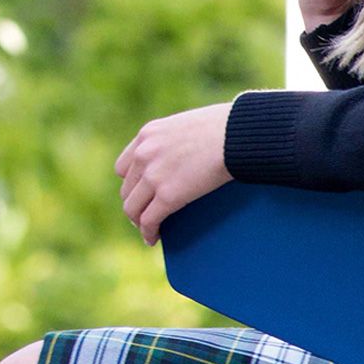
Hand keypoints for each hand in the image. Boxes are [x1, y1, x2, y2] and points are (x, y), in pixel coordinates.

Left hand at [116, 102, 232, 244]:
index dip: (131, 184)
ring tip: (147, 230)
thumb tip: (184, 153)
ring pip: (132, 208)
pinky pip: (149, 220)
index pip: (124, 166)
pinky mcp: (168, 195)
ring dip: (139, 222)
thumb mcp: (189, 125)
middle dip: (135, 204)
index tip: (139, 194)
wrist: (238, 135)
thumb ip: (176, 140)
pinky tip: (153, 238)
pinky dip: (148, 232)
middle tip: (144, 216)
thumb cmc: (226, 127)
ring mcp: (153, 175)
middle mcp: (143, 154)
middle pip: (127, 189)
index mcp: (148, 134)